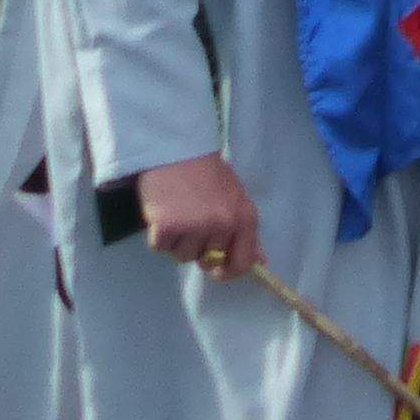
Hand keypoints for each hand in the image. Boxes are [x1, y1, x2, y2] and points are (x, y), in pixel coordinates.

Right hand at [135, 156, 259, 276]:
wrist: (178, 147)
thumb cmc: (208, 172)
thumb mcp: (236, 197)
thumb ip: (246, 231)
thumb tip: (261, 262)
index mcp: (244, 218)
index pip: (242, 263)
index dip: (228, 271)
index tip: (217, 269)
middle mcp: (222, 226)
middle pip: (208, 261)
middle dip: (198, 247)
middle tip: (192, 220)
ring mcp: (195, 227)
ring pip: (182, 256)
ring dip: (178, 241)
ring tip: (177, 212)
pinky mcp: (167, 227)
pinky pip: (161, 247)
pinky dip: (158, 234)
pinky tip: (162, 211)